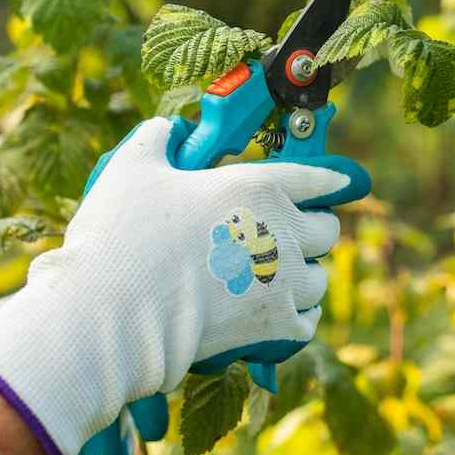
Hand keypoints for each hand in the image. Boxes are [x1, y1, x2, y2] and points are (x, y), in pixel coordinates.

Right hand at [0, 117, 368, 454]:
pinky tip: (283, 314)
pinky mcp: (274, 326)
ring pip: (320, 278)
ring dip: (306, 275)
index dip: (331, 180)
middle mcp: (282, 231)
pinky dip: (299, 317)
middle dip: (314, 230)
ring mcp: (283, 281)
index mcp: (258, 186)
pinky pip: (308, 321)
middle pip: (328, 230)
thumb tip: (168, 129)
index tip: (341, 183)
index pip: (316, 178)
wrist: (113, 310)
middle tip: (292, 234)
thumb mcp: (132, 166)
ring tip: (284, 276)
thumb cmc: (123, 233)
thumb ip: (156, 138)